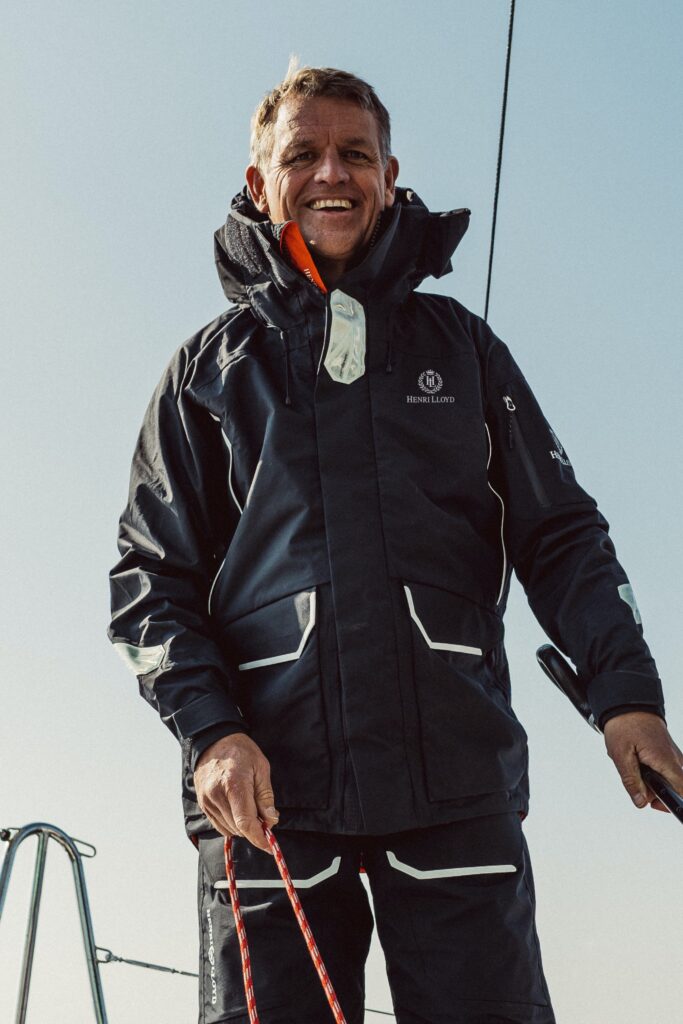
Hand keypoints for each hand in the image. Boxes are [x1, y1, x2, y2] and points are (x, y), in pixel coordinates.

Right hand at [194, 733, 278, 852]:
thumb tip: (271, 820)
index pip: (245, 822)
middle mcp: (216, 795)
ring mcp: (206, 800)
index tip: (270, 845)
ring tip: (251, 809)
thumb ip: (265, 797)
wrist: (214, 740)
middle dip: (254, 829)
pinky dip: (231, 824)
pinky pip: (218, 824)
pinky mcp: (202, 803)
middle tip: (265, 818)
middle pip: (238, 828)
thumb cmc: (241, 751)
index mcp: (234, 784)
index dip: (259, 838)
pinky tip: (238, 810)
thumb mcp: (261, 768)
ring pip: (228, 829)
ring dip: (243, 827)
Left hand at [604, 712, 682, 811]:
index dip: (672, 803)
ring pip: (667, 780)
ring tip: (635, 766)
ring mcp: (673, 755)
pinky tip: (638, 761)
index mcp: (665, 761)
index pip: (682, 790)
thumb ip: (631, 781)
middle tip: (637, 783)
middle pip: (674, 788)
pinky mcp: (668, 753)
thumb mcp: (621, 755)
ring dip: (651, 781)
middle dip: (654, 792)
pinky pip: (664, 770)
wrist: (627, 703)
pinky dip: (651, 771)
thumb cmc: (624, 725)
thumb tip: (640, 802)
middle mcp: (675, 759)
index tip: (655, 804)